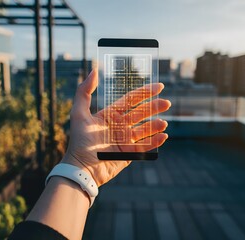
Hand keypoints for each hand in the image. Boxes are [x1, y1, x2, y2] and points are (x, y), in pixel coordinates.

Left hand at [61, 69, 170, 185]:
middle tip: (166, 103)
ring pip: (145, 129)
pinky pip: (145, 146)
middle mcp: (119, 126)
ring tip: (163, 123)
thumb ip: (84, 91)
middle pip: (141, 113)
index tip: (159, 86)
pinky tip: (163, 136)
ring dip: (155, 125)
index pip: (131, 100)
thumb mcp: (78, 113)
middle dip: (154, 107)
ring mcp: (125, 140)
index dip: (145, 92)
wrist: (81, 169)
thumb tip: (93, 70)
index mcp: (110, 115)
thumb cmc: (79, 141)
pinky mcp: (129, 154)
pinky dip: (155, 141)